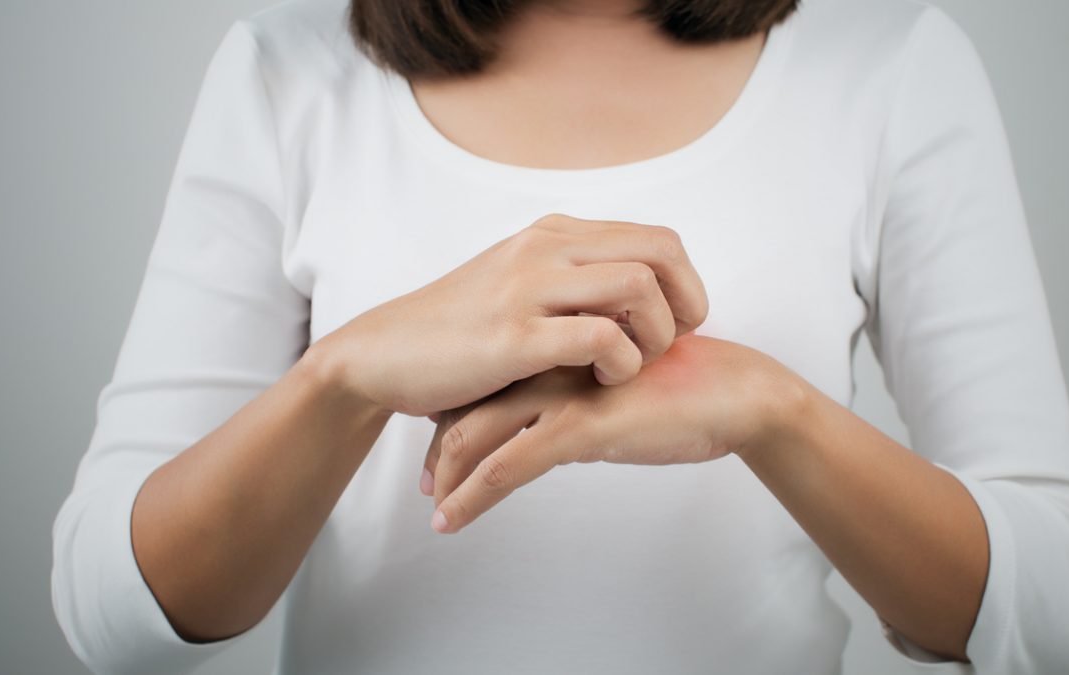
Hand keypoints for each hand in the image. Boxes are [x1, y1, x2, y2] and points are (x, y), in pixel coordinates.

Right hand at [312, 213, 708, 415]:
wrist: (382, 354)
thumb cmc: (457, 331)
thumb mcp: (518, 286)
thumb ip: (572, 282)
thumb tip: (640, 299)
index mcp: (553, 234)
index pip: (657, 238)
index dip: (685, 284)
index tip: (676, 326)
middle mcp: (545, 249)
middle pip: (661, 252)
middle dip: (686, 304)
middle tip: (671, 346)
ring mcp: (528, 289)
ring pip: (638, 286)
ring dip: (656, 336)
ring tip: (633, 367)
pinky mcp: (514, 337)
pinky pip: (600, 337)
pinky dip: (621, 364)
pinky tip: (603, 383)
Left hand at [420, 333, 804, 532]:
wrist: (739, 393)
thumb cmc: (689, 388)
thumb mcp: (621, 385)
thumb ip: (583, 396)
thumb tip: (556, 426)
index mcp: (558, 342)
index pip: (485, 373)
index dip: (454, 406)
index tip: (436, 441)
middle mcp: (549, 361)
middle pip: (466, 399)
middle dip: (437, 443)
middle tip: (423, 480)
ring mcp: (561, 391)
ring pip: (473, 432)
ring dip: (445, 475)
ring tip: (434, 506)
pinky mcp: (580, 426)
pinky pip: (508, 465)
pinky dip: (471, 497)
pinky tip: (450, 522)